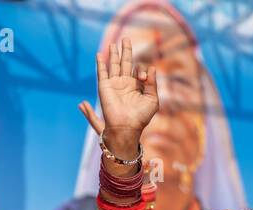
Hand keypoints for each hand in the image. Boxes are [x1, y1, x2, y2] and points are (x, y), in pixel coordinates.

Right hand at [89, 38, 157, 164]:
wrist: (126, 127)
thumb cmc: (141, 117)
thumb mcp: (152, 100)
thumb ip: (152, 83)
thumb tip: (151, 67)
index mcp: (135, 87)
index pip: (137, 70)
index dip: (141, 70)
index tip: (141, 77)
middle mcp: (124, 84)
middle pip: (124, 63)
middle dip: (126, 51)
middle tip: (126, 38)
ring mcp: (114, 85)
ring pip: (113, 65)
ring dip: (113, 53)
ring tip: (114, 43)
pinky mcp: (105, 87)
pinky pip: (101, 73)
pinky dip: (100, 63)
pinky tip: (99, 54)